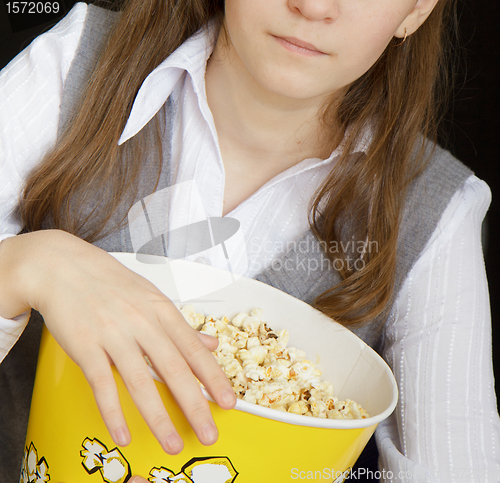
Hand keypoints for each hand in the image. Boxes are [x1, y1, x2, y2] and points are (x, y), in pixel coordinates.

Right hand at [0, 230, 235, 452]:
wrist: (64, 267)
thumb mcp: (152, 297)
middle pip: (173, 369)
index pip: (193, 348)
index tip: (228, 401)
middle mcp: (141, 322)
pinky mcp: (85, 346)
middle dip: (194, 404)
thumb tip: (210, 343)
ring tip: (171, 443)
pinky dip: (113, 412)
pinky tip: (124, 434)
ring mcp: (113, 334)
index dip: (213, 377)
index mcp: (161, 310)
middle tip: (209, 433)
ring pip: (140, 381)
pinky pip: (102, 384)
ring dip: (158, 417)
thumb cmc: (111, 283)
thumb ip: (180, 325)